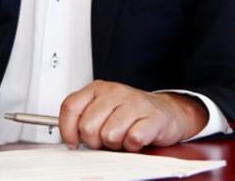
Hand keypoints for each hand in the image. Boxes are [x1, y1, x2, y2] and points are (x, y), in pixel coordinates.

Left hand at [58, 80, 207, 151]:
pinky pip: (132, 139)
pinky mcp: (152, 118)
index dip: (67, 130)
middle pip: (88, 126)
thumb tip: (69, 138)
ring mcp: (134, 103)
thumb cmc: (132, 114)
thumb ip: (84, 117)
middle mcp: (115, 92)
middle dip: (95, 141)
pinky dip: (133, 145)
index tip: (73, 141)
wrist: (168, 112)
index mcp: (98, 88)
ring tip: (123, 136)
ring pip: (109, 135)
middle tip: (106, 139)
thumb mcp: (103, 109)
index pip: (70, 107)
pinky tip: (136, 139)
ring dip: (116, 143)